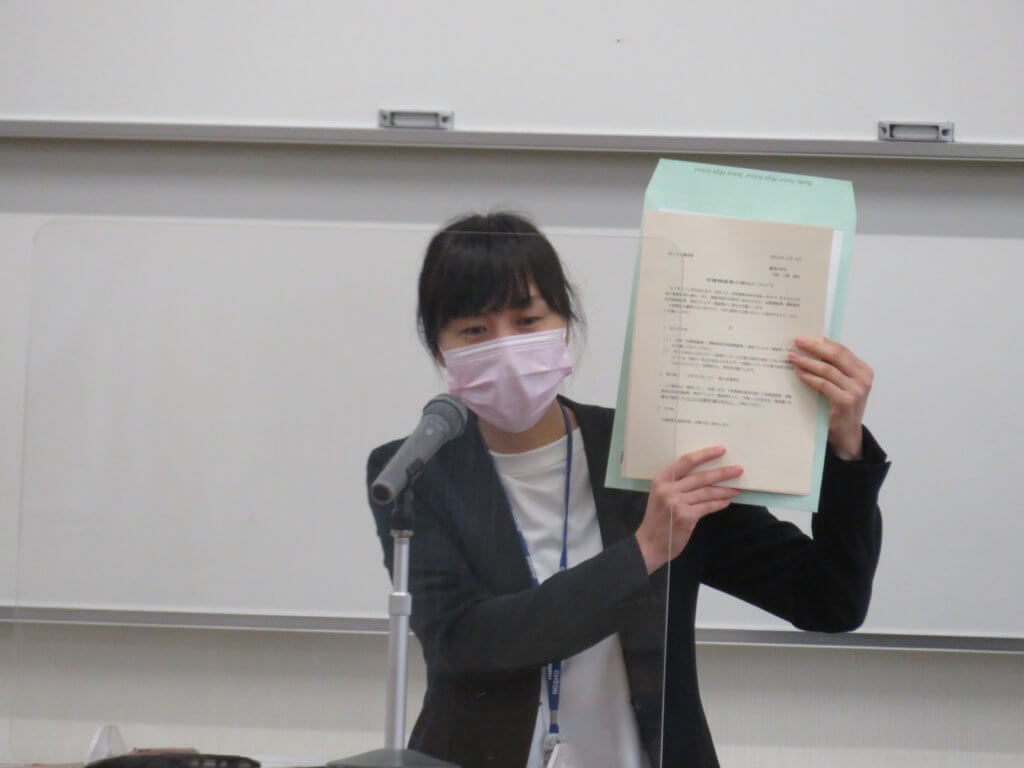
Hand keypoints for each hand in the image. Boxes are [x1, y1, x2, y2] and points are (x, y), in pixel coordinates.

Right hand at [635, 446, 742, 573]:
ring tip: (737, 488)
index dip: (705, 454)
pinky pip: (707, 507)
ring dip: (724, 490)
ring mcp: (676, 503)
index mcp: (661, 479)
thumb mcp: (661, 496)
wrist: (650, 544)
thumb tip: (705, 476)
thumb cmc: (658, 518)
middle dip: (722, 473)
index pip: (686, 461)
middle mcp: (668, 489)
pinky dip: (718, 504)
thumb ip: (677, 484)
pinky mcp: (686, 517)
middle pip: (701, 477)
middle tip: (738, 469)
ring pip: (707, 492)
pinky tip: (726, 502)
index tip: (721, 450)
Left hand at [789, 337, 873, 460]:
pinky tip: (799, 374)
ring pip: (828, 370)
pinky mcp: (846, 402)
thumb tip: (808, 349)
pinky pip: (824, 385)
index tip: (804, 336)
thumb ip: (832, 369)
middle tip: (797, 341)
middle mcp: (863, 378)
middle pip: (836, 355)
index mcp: (863, 370)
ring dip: (808, 362)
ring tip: (792, 358)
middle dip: (814, 347)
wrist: (847, 434)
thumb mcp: (840, 385)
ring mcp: (857, 391)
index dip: (822, 341)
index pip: (841, 349)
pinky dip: (810, 378)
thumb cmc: (839, 406)